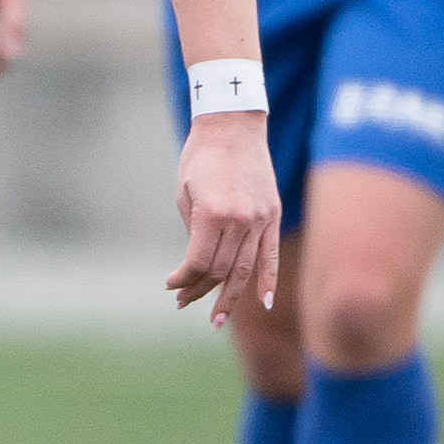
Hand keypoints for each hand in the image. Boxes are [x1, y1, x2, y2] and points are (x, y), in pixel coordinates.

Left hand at [166, 109, 280, 327]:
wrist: (233, 125)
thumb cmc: (200, 156)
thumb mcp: (184, 193)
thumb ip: (193, 231)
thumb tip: (197, 265)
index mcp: (212, 213)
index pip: (198, 262)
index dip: (182, 279)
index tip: (171, 284)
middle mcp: (239, 220)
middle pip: (220, 270)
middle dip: (200, 292)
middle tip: (185, 305)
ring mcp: (260, 219)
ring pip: (245, 269)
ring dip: (230, 296)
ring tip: (217, 318)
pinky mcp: (273, 215)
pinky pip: (271, 256)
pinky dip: (268, 281)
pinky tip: (263, 303)